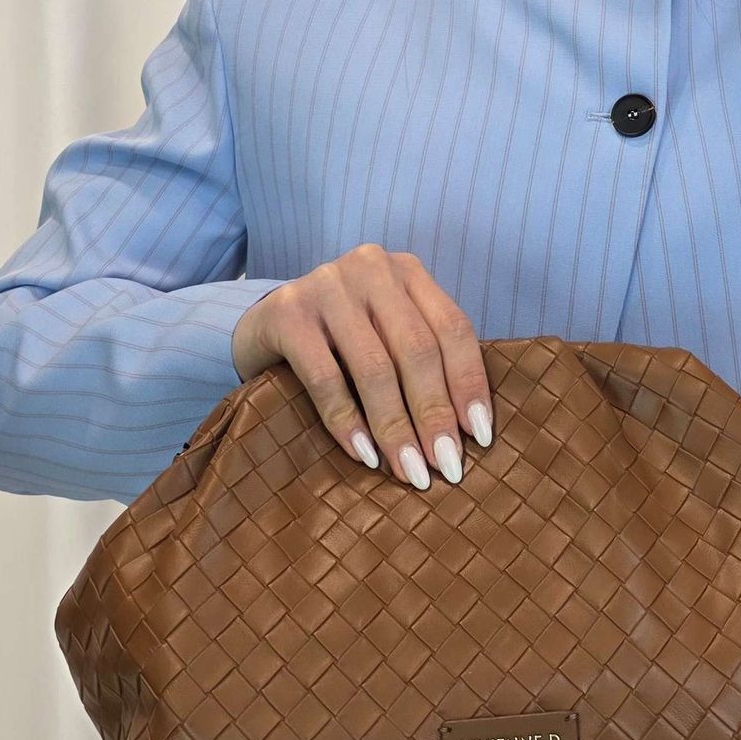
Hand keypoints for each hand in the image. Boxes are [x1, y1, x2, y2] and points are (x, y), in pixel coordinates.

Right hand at [232, 245, 492, 490]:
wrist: (261, 326)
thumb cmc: (339, 340)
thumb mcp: (386, 334)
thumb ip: (422, 361)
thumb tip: (465, 434)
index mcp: (407, 271)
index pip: (453, 329)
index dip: (470, 384)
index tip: (479, 438)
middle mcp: (371, 268)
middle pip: (418, 350)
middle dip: (435, 415)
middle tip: (446, 467)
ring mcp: (326, 286)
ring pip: (375, 367)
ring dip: (396, 427)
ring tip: (410, 471)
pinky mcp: (287, 313)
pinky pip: (326, 377)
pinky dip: (347, 422)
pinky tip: (364, 456)